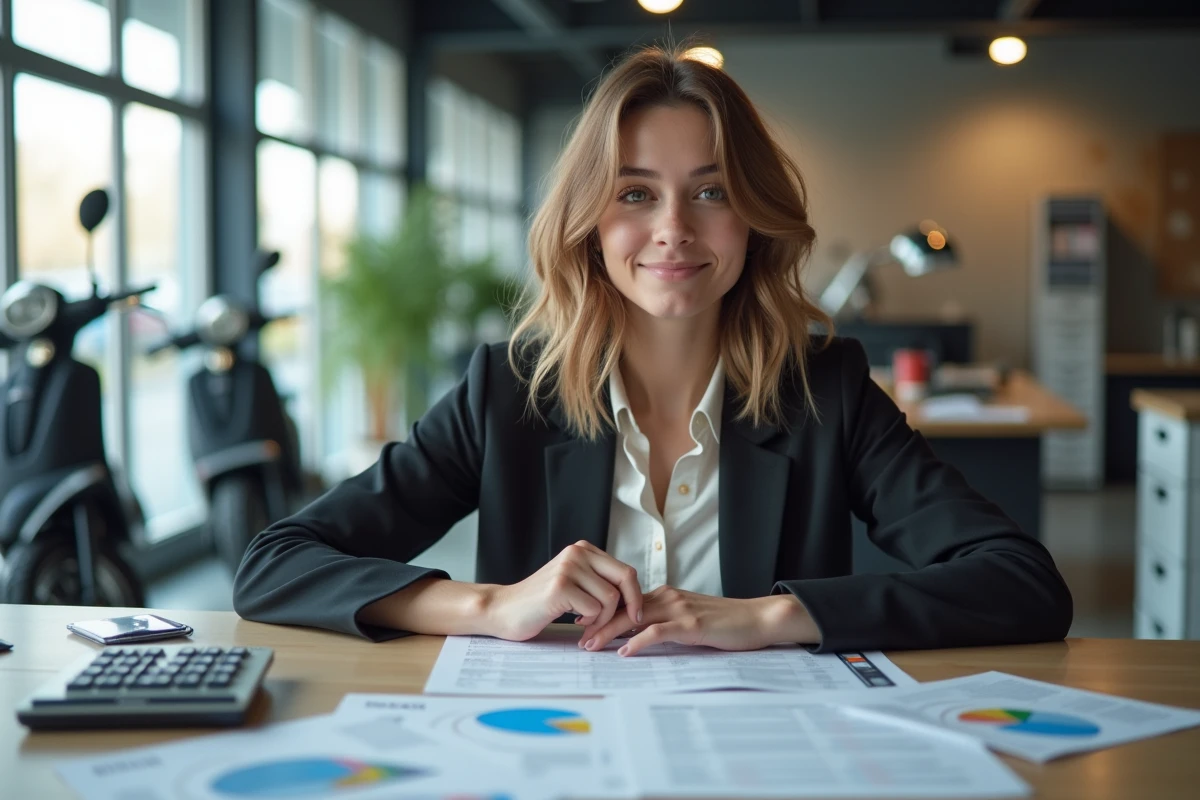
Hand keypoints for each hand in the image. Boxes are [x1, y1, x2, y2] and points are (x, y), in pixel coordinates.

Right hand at [483, 541, 641, 641]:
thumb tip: (634, 597)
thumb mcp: (573, 583)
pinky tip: (574, 623)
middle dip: (632, 604)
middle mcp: (577, 553)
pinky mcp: (560, 587)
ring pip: (610, 598)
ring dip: (603, 620)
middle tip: (629, 623)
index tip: (636, 614)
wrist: (503, 610)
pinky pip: (594, 609)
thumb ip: (598, 581)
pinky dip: (590, 623)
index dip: (635, 594)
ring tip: (586, 625)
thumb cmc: (540, 602)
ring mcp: (568, 568)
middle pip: (625, 578)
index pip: (625, 570)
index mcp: (582, 550)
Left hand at [578, 586, 810, 656]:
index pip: (625, 602)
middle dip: (597, 622)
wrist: (758, 618)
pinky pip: (658, 632)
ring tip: (590, 645)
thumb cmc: (725, 622)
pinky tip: (625, 652)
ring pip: (634, 618)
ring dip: (609, 632)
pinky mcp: (692, 624)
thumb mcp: (689, 619)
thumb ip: (665, 623)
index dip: (601, 613)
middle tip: (577, 637)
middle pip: (623, 608)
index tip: (582, 626)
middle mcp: (668, 597)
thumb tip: (636, 637)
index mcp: (665, 596)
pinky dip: (638, 642)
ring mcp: (679, 609)